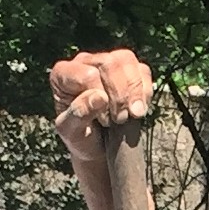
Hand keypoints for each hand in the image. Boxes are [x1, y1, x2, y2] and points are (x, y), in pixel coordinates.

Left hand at [51, 49, 154, 164]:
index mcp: (63, 74)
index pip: (87, 75)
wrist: (97, 149)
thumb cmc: (80, 138)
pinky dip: (146, 91)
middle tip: (120, 120)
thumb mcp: (71, 133)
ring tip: (133, 115)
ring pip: (127, 60)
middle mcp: (84, 62)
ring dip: (135, 91)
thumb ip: (78, 114)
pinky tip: (139, 110)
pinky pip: (143, 70)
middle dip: (120, 95)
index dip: (100, 98)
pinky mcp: (128, 70)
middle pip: (110, 63)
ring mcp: (107, 62)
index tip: (104, 120)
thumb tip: (100, 97)